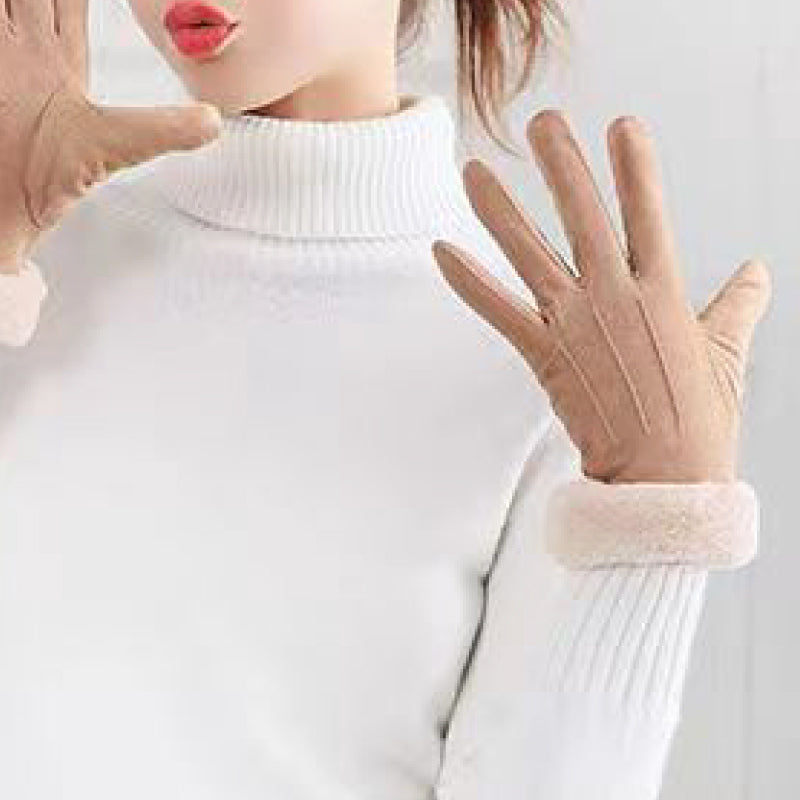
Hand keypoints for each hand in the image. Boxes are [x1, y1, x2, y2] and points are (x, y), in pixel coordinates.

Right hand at [0, 0, 223, 267]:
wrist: (4, 208)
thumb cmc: (52, 178)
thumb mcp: (116, 141)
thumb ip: (162, 128)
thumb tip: (214, 123)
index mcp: (57, 54)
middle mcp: (22, 44)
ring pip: (7, 1)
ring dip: (15, 0)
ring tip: (26, 4)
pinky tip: (7, 14)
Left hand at [431, 111, 771, 484]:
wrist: (662, 481)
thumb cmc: (699, 423)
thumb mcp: (727, 355)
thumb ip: (739, 306)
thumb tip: (758, 271)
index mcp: (665, 292)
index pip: (650, 213)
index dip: (636, 167)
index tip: (622, 125)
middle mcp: (616, 298)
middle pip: (585, 216)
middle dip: (562, 164)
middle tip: (543, 122)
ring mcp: (576, 325)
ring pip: (530, 253)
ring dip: (498, 209)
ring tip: (473, 170)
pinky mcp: (545, 357)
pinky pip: (499, 310)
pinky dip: (468, 281)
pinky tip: (441, 249)